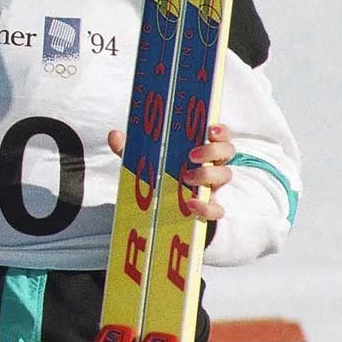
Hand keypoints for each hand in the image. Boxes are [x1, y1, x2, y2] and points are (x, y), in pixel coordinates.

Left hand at [107, 125, 235, 222]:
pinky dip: (206, 207)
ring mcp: (212, 187)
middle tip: (190, 155)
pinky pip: (217, 210)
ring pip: (225, 175)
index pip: (220, 135)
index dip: (220, 131)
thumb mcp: (142, 162)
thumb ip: (128, 149)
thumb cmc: (158, 177)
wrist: (160, 211)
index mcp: (199, 150)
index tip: (209, 130)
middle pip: (227, 152)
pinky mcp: (209, 208)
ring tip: (186, 177)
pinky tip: (190, 204)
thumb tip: (114, 134)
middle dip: (212, 151)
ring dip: (208, 174)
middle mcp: (210, 165)